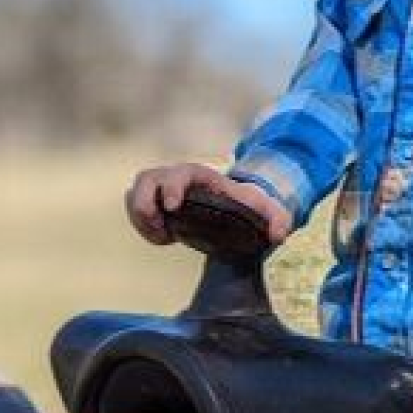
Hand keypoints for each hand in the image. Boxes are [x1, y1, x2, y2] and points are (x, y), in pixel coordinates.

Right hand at [125, 162, 292, 246]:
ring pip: (134, 193)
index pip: (179, 173)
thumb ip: (278, 220)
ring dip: (140, 217)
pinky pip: (134, 209)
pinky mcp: (152, 202)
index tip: (173, 208)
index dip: (172, 187)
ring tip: (162, 237)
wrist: (229, 206)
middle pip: (146, 179)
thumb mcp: (265, 210)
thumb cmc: (245, 205)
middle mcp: (175, 178)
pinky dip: (141, 225)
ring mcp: (160, 189)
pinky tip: (164, 239)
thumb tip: (279, 235)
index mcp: (200, 176)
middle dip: (146, 204)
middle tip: (162, 229)